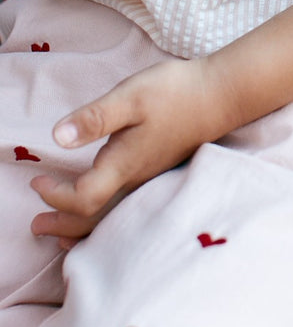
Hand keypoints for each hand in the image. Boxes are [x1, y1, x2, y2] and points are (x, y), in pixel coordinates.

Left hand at [30, 56, 234, 246]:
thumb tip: (57, 137)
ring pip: (111, 217)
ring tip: (61, 233)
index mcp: (124, 164)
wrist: (221, 95)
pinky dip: (104, 218)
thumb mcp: (130, 97)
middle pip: (95, 218)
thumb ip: (94, 118)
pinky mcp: (159, 171)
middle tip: (36, 226)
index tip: (37, 182)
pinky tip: (102, 209)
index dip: (56, 196)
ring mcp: (150, 178)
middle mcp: (136, 179)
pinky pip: (125, 208)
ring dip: (82, 227)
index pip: (83, 198)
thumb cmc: (176, 93)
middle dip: (63, 224)